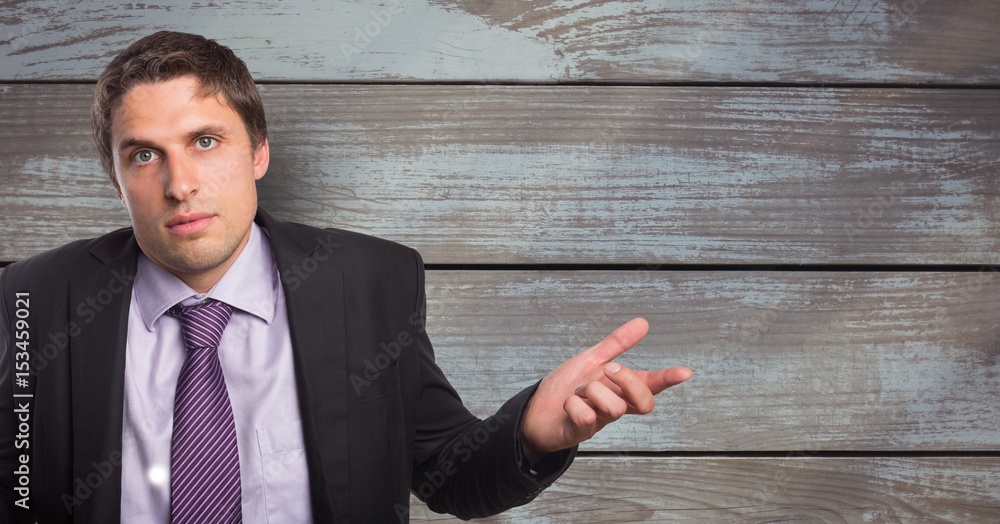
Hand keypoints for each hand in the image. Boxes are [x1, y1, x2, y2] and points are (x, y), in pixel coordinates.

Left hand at [519, 318, 691, 463]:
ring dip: (593, 391)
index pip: (651, 385)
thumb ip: (616, 345)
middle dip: (629, 381)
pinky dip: (572, 404)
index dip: (668, 379)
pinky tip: (567, 404)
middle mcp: (614, 405)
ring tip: (579, 390)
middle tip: (608, 369)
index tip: (685, 372)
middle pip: (644, 402)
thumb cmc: (566, 388)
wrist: (535, 411)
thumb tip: (643, 323)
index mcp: (619, 388)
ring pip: (614, 408)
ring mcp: (599, 421)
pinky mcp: (581, 432)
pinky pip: (585, 416)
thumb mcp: (591, 360)